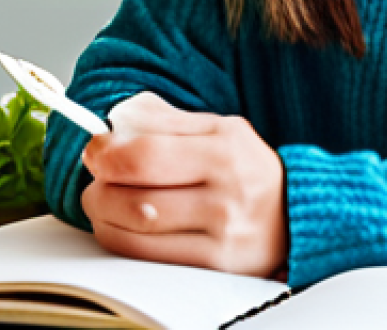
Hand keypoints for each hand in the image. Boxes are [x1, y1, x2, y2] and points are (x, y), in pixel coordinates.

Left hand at [80, 92, 287, 277]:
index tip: (94, 149)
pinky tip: (118, 224)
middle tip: (94, 177)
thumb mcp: (217, 128)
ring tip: (101, 200)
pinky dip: (120, 239)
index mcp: (226, 145)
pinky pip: (149, 257)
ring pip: (138, 229)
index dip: (107, 152)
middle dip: (100, 187)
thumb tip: (115, 120)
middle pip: (138, 196)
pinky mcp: (215, 266)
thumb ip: (165, 119)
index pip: (148, 152)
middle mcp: (228, 190)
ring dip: (103, 213)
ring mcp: (223, 232)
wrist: (293, 212)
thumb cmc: (245, 167)